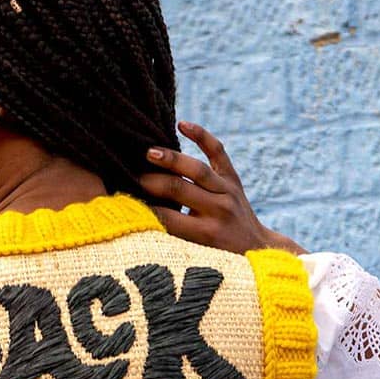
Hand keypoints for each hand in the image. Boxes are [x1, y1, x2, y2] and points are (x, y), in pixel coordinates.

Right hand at [138, 121, 306, 255]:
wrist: (254, 245)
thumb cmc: (216, 254)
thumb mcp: (196, 252)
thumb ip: (173, 235)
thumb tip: (140, 216)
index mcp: (206, 233)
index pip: (167, 217)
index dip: (144, 208)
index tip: (124, 202)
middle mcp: (219, 210)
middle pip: (178, 189)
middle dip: (151, 182)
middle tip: (130, 177)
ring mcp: (228, 191)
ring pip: (196, 169)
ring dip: (170, 159)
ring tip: (148, 152)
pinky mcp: (233, 178)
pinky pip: (217, 151)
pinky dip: (201, 136)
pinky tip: (182, 125)